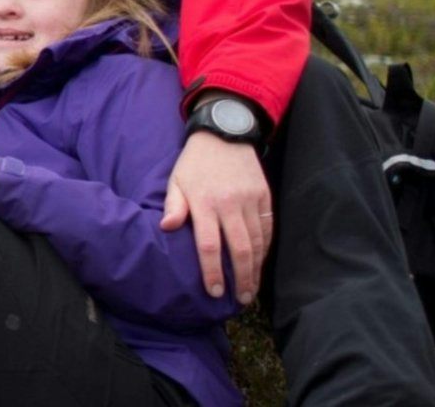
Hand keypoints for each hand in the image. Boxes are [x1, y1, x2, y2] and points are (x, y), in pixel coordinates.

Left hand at [160, 131, 271, 304]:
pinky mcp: (264, 196)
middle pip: (239, 249)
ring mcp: (250, 200)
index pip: (209, 245)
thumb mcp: (176, 180)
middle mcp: (229, 204)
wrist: (223, 134)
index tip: (214, 292)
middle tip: (240, 300)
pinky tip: (261, 264)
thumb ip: (173, 205)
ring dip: (255, 269)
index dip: (212, 271)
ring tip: (251, 289)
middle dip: (241, 279)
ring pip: (257, 242)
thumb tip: (166, 228)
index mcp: (204, 202)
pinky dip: (265, 249)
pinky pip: (268, 228)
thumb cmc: (194, 163)